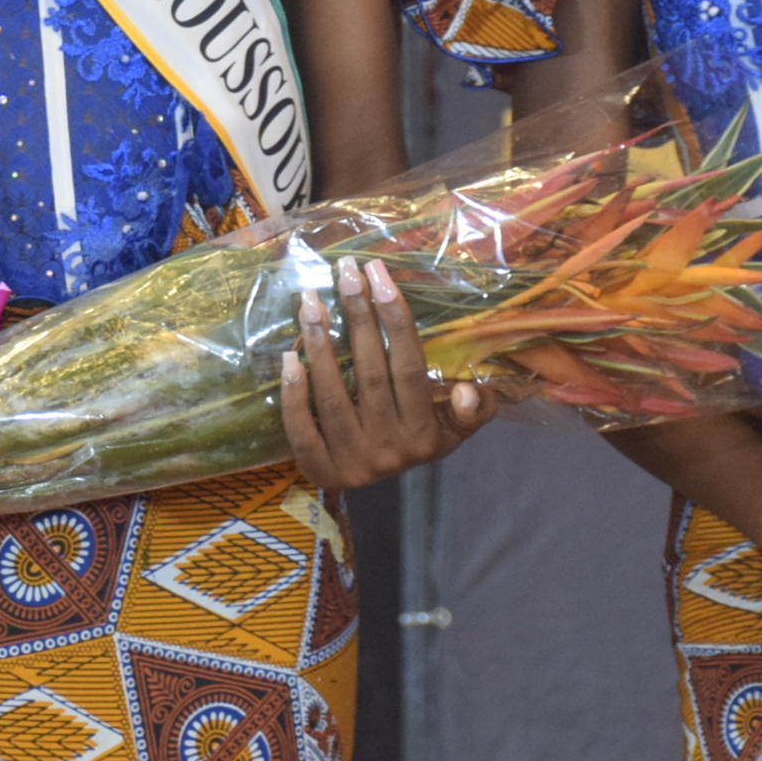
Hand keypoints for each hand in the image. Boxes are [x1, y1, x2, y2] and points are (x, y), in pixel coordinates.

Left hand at [279, 255, 495, 490]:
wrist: (379, 489)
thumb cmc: (417, 438)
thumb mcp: (454, 428)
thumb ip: (473, 409)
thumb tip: (469, 391)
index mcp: (425, 433)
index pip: (409, 369)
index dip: (394, 319)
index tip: (379, 274)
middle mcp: (390, 448)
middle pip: (370, 374)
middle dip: (356, 317)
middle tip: (344, 271)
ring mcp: (352, 461)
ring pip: (333, 398)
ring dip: (320, 346)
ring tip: (310, 302)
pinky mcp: (320, 469)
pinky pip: (302, 430)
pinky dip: (294, 394)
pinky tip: (288, 357)